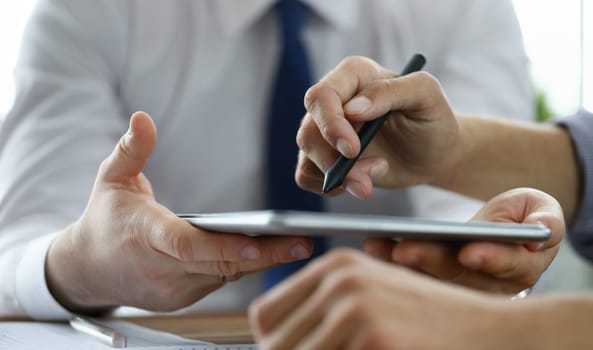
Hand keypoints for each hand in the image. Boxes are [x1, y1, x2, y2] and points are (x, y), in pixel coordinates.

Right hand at [46, 111, 312, 313]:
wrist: (87, 268)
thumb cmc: (105, 219)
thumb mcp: (111, 178)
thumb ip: (131, 150)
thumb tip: (142, 118)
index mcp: (142, 234)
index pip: (184, 245)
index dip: (221, 248)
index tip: (255, 244)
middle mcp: (158, 267)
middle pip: (217, 265)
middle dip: (263, 256)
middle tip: (303, 243)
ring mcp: (171, 289)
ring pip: (223, 276)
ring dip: (259, 262)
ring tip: (297, 245)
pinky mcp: (181, 299)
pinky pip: (217, 282)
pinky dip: (241, 267)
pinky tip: (268, 252)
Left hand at [249, 249, 515, 349]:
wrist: (490, 332)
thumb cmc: (426, 319)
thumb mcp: (371, 297)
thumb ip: (322, 309)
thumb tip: (269, 339)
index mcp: (335, 267)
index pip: (265, 315)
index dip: (274, 344)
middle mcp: (341, 283)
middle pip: (275, 345)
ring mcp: (358, 312)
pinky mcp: (376, 342)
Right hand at [296, 56, 458, 198]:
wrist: (433, 154)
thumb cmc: (432, 120)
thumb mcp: (427, 97)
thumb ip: (392, 91)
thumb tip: (353, 108)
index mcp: (354, 75)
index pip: (322, 96)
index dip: (331, 124)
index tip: (352, 150)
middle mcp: (335, 100)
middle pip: (309, 130)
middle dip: (331, 160)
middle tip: (364, 181)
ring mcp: (326, 129)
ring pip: (308, 154)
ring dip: (337, 177)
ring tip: (370, 183)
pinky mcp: (324, 156)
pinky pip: (306, 174)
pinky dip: (329, 186)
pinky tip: (357, 184)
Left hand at [364, 188, 564, 293]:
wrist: (508, 228)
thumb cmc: (525, 218)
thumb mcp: (541, 210)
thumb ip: (545, 219)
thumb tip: (541, 232)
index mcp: (519, 267)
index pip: (505, 266)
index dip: (489, 259)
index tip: (470, 251)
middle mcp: (488, 284)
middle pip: (457, 275)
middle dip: (430, 261)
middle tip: (405, 249)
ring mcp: (459, 285)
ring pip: (429, 278)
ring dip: (400, 262)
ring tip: (377, 244)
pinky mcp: (435, 280)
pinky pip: (411, 273)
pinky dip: (390, 259)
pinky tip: (374, 245)